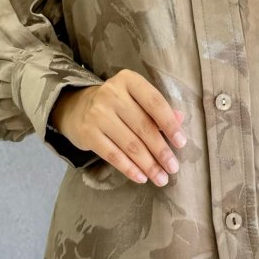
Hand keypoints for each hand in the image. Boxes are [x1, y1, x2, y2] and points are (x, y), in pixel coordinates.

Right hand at [49, 70, 186, 185]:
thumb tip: (180, 118)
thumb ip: (157, 108)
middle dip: (161, 150)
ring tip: (161, 178)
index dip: (170, 124)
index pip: (154, 102)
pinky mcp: (88, 134)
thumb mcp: (136, 97)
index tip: (181, 143)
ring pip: (130, 144)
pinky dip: (129, 169)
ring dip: (148, 164)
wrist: (77, 108)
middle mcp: (112, 94)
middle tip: (173, 168)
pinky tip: (141, 177)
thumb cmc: (116, 104)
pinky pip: (113, 155)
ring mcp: (98, 114)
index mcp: (129, 80)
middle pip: (143, 126)